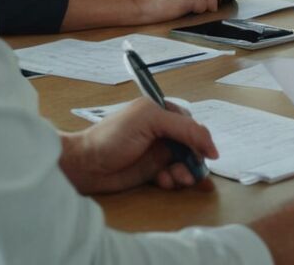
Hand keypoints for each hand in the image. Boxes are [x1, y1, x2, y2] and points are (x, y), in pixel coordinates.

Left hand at [59, 98, 216, 194]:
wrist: (85, 166)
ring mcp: (157, 151)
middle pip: (190, 145)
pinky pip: (172, 175)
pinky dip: (172, 180)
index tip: (208, 155)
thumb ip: (182, 128)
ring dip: (185, 172)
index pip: (191, 124)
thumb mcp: (150, 121)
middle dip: (194, 159)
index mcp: (161, 111)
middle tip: (192, 172)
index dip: (201, 139)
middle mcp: (162, 130)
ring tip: (179, 180)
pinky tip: (163, 182)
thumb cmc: (113, 137)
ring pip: (183, 162)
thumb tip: (209, 145)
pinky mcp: (151, 170)